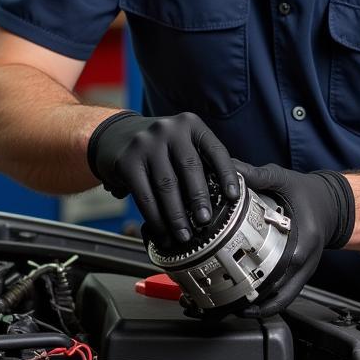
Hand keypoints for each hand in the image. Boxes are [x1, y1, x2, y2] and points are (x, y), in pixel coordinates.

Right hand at [87, 111, 238, 245]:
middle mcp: (169, 129)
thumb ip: (207, 162)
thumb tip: (244, 190)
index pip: (215, 149)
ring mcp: (146, 143)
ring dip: (176, 215)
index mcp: (190, 125)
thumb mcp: (184, 143)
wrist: (115, 136)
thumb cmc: (161, 147)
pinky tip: (162, 232)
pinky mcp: (127, 161)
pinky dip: (155, 217)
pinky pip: (145, 194)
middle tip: (205, 222)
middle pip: (190, 167)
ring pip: (166, 185)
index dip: (227, 174)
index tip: (234, 197)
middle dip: (199, 198)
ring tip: (184, 235)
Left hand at [234, 160, 354, 316]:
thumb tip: (231, 169)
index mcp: (301, 243)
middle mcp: (303, 264)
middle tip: (221, 304)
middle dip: (248, 303)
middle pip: (276, 295)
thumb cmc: (311, 195)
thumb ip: (258, 175)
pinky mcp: (299, 276)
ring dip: (257, 309)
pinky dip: (266, 304)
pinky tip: (247, 304)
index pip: (276, 270)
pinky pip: (283, 297)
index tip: (228, 283)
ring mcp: (302, 273)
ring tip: (229, 310)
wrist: (333, 205)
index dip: (252, 281)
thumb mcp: (284, 180)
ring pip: (280, 302)